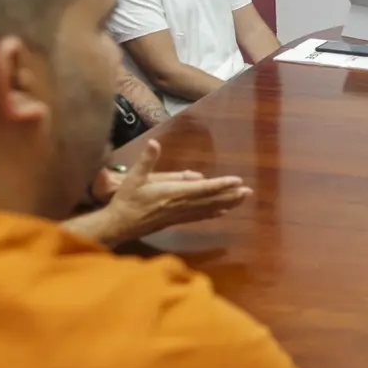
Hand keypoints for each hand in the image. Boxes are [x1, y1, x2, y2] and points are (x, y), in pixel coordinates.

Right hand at [101, 139, 251, 242]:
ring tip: (242, 199)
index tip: (237, 181)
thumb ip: (146, 160)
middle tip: (248, 191)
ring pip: (208, 208)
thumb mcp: (134, 177)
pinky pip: (199, 216)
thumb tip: (154, 142)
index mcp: (173, 193)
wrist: (118, 226)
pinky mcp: (177, 220)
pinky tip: (222, 212)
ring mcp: (180, 214)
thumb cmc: (126, 200)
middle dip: (230, 195)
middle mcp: (180, 205)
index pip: (202, 188)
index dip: (221, 184)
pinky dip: (213, 212)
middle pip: (210, 200)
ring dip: (226, 203)